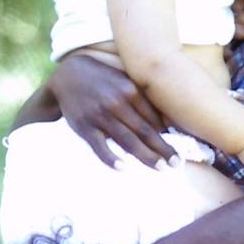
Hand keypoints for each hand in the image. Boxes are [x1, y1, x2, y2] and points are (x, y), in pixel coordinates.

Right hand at [49, 54, 176, 168]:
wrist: (67, 75)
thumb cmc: (102, 79)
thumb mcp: (124, 80)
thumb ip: (142, 98)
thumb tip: (164, 123)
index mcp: (130, 90)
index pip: (153, 118)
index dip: (166, 135)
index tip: (174, 147)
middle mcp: (117, 103)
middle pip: (145, 131)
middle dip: (162, 149)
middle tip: (176, 163)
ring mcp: (100, 116)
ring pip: (128, 141)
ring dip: (146, 156)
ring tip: (161, 167)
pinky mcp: (85, 127)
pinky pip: (99, 146)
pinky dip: (110, 158)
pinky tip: (122, 168)